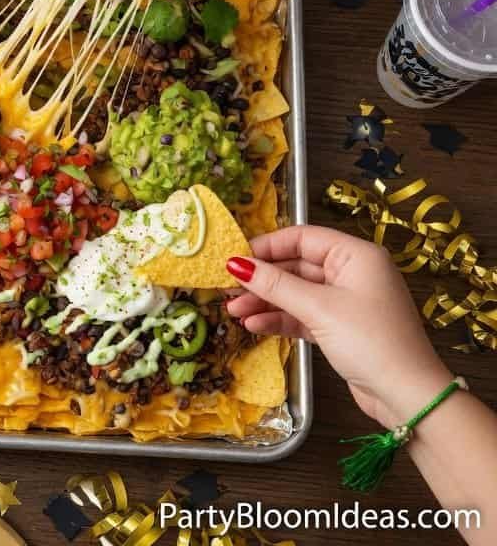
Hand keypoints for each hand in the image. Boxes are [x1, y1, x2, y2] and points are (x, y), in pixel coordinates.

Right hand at [225, 225, 452, 427]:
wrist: (407, 396)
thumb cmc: (370, 341)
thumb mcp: (319, 309)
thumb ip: (276, 285)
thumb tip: (235, 264)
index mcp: (355, 256)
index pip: (302, 238)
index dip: (265, 247)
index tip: (232, 259)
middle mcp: (351, 273)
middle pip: (296, 266)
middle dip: (261, 279)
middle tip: (226, 289)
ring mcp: (346, 302)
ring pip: (296, 293)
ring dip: (265, 301)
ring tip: (233, 311)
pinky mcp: (339, 328)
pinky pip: (302, 315)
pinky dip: (279, 319)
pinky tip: (254, 325)